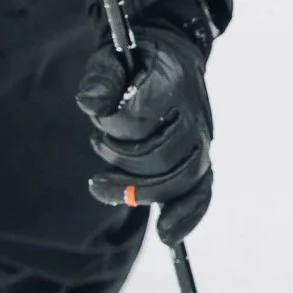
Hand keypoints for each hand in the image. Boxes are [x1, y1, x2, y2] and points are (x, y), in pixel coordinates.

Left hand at [77, 10, 213, 245]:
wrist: (170, 57)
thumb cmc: (135, 61)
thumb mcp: (110, 58)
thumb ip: (100, 79)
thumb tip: (91, 104)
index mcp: (172, 84)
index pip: (139, 119)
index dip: (111, 126)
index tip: (97, 116)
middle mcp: (193, 116)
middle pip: (162, 158)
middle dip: (123, 168)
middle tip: (95, 177)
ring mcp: (200, 141)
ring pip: (179, 179)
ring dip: (139, 190)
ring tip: (104, 187)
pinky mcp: (200, 160)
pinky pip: (202, 193)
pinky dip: (187, 216)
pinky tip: (168, 235)